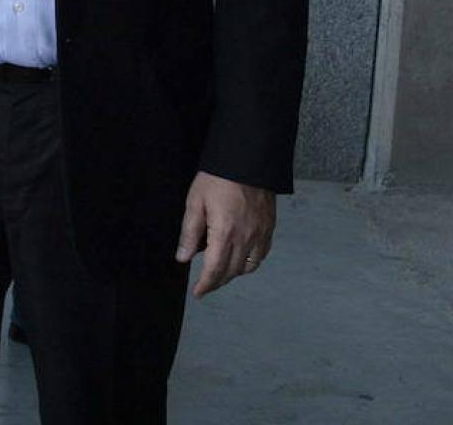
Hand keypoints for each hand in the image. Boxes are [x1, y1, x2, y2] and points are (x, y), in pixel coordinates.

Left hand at [176, 171, 276, 297]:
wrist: (248, 160)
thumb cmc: (218, 178)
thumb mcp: (195, 202)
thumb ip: (189, 233)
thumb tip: (183, 257)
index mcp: (225, 233)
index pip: (215, 269)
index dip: (206, 284)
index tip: (198, 292)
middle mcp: (246, 238)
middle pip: (231, 272)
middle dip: (217, 282)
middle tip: (206, 285)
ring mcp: (260, 234)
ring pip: (248, 267)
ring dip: (233, 274)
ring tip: (220, 273)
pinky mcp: (269, 228)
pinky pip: (261, 255)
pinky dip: (249, 263)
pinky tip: (240, 260)